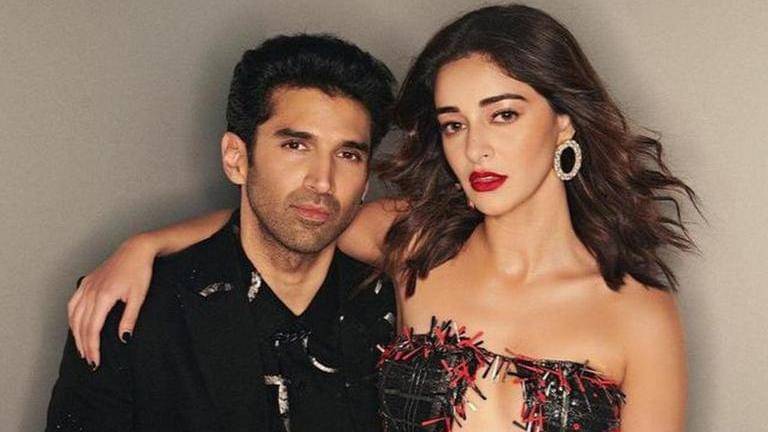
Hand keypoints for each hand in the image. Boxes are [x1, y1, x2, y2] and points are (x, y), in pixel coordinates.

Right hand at [67, 234, 155, 367]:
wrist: (136, 250)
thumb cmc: (140, 271)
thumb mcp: (139, 296)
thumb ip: (129, 318)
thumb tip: (123, 339)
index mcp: (104, 296)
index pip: (93, 329)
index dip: (93, 347)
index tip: (96, 360)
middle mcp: (91, 291)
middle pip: (82, 325)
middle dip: (84, 345)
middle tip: (90, 361)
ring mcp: (86, 286)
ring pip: (74, 315)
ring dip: (76, 334)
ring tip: (82, 349)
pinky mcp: (86, 281)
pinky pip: (73, 303)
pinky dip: (72, 318)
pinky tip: (75, 327)